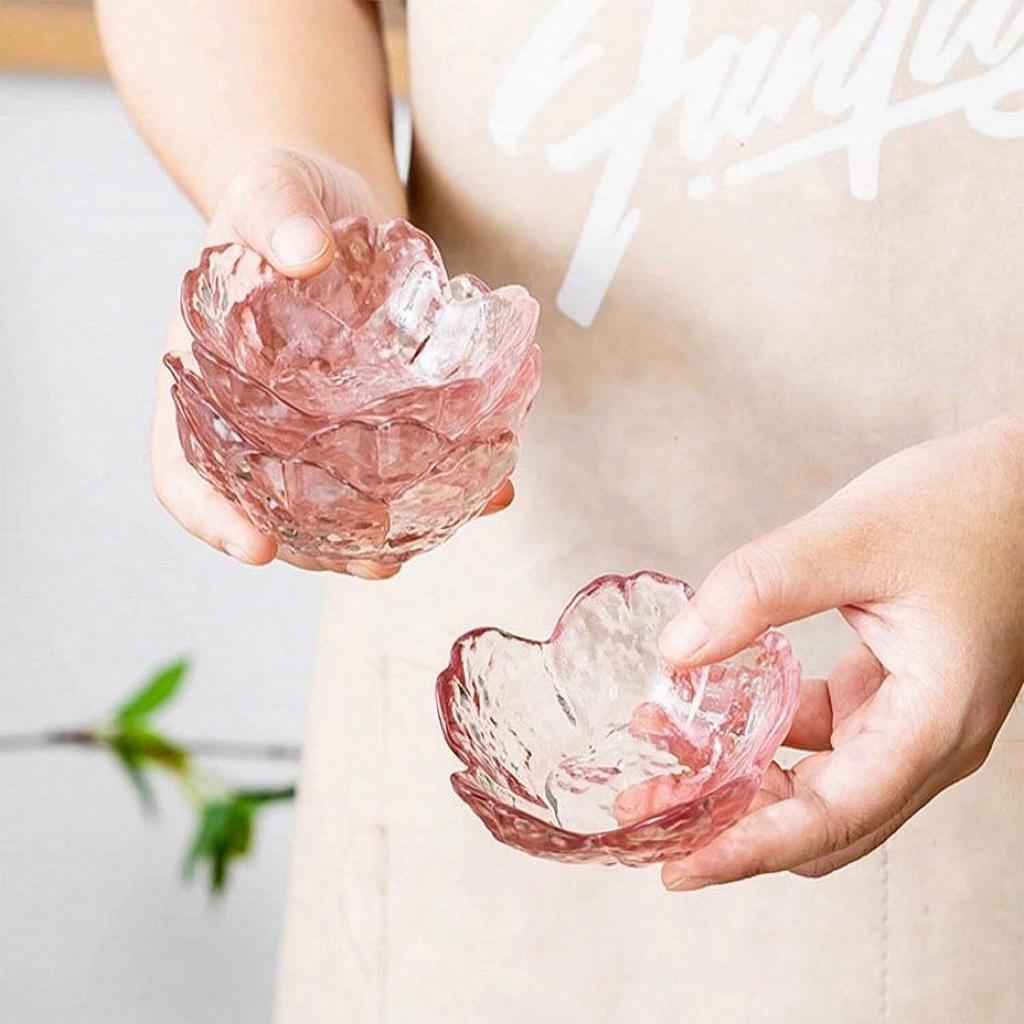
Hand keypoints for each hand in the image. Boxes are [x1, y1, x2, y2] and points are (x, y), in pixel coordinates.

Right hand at [152, 148, 513, 576]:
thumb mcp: (271, 187)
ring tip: (435, 543)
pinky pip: (404, 463)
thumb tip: (301, 251)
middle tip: (376, 565)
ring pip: (340, 502)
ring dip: (386, 533)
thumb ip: (274, 209)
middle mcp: (258, 422)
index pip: (182, 466)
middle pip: (272, 506)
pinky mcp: (376, 420)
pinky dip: (445, 484)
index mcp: (205, 381)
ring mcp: (318, 430)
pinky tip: (492, 485)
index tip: (254, 546)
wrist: (335, 205)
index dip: (209, 514)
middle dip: (320, 547)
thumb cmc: (286, 198)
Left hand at [655, 418, 1023, 888]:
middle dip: (734, 824)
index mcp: (934, 721)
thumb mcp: (855, 536)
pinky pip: (826, 736)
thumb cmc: (974, 504)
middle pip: (823, 820)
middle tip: (651, 810)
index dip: (749, 850)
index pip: (832, 817)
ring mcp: (913, 719)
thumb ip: (760, 589)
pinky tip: (716, 705)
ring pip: (822, 782)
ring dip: (746, 777)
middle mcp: (928, 740)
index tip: (679, 868)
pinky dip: (769, 732)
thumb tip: (679, 650)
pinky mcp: (896, 691)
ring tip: (666, 755)